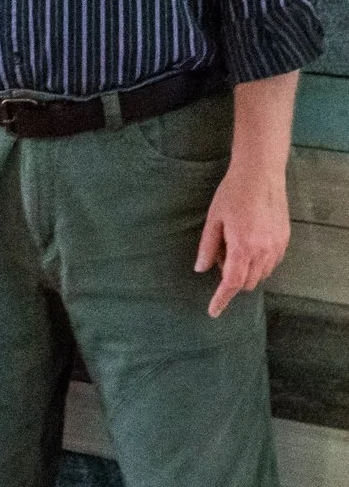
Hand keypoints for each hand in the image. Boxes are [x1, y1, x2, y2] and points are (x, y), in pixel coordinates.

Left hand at [199, 155, 290, 317]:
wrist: (260, 175)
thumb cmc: (232, 194)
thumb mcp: (213, 219)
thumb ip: (207, 247)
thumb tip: (201, 269)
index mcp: (243, 247)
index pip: (232, 283)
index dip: (221, 299)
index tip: (213, 312)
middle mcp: (264, 252)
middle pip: (247, 283)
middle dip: (231, 279)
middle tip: (220, 254)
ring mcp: (277, 248)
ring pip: (260, 275)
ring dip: (246, 270)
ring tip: (233, 243)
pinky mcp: (285, 242)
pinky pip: (271, 263)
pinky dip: (258, 262)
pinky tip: (248, 241)